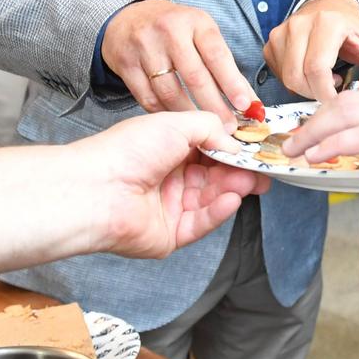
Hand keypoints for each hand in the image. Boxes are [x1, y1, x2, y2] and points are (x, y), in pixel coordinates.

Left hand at [69, 112, 271, 256]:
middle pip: (215, 176)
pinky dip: (219, 211)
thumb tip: (236, 140)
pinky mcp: (170, 235)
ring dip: (233, 189)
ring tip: (250, 181)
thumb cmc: (127, 151)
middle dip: (239, 171)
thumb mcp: (176, 124)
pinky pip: (201, 223)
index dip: (233, 150)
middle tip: (262, 168)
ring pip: (212, 199)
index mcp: (168, 151)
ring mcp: (170, 208)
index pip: (210, 151)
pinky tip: (232, 199)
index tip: (257, 150)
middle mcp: (169, 179)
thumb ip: (212, 128)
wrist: (96, 189)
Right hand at [100, 0, 254, 128]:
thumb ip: (223, 64)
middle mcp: (170, 31)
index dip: (232, 83)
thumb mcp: (201, 33)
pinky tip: (176, 121)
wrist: (127, 16)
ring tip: (203, 131)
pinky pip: (147, 97)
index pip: (217, 56)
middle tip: (228, 128)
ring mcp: (145, 47)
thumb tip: (248, 100)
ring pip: (169, 91)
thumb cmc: (174, 28)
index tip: (245, 106)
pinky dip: (164, 113)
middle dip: (215, 106)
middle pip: (194, 77)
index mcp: (196, 22)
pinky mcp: (126, 63)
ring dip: (189, 115)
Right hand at [264, 0, 358, 102]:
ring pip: (287, 78)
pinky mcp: (272, 41)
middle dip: (316, 93)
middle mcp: (301, 24)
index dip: (325, 93)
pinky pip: (278, 74)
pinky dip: (294, 81)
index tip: (338, 102)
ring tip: (325, 79)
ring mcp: (283, 31)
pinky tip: (311, 73)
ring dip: (306, 88)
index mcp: (329, 22)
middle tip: (333, 91)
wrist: (334, 6)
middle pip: (298, 76)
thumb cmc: (355, 28)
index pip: (317, 68)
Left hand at [283, 79, 358, 181]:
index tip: (328, 131)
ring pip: (342, 114)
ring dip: (312, 133)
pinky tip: (314, 156)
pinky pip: (353, 135)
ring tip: (294, 150)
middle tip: (297, 138)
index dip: (344, 115)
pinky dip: (328, 144)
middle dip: (317, 121)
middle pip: (348, 102)